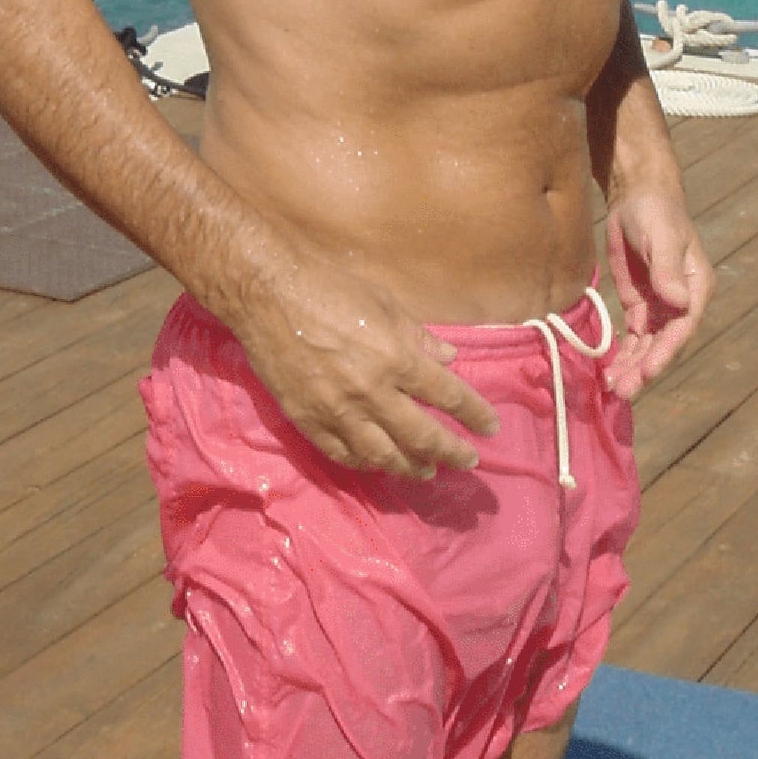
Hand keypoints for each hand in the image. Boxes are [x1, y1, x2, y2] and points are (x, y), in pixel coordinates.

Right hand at [232, 261, 501, 479]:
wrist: (267, 294)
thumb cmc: (330, 288)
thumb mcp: (385, 302)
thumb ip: (419, 336)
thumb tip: (450, 358)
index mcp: (397, 358)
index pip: (448, 396)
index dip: (474, 415)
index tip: (490, 428)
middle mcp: (372, 392)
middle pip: (422, 436)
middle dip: (451, 452)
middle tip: (468, 461)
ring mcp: (338, 411)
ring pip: (384, 455)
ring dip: (411, 467)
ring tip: (427, 471)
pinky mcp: (308, 420)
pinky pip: (343, 453)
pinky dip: (366, 464)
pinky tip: (379, 465)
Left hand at [604, 181, 713, 402]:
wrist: (637, 196)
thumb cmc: (655, 211)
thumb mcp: (660, 237)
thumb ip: (667, 269)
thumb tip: (678, 302)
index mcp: (696, 286)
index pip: (682, 326)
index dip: (666, 351)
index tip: (649, 372)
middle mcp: (681, 301)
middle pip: (664, 342)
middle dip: (645, 368)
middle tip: (624, 391)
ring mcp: (660, 305)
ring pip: (648, 344)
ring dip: (634, 367)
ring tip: (615, 389)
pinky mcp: (639, 303)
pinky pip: (634, 335)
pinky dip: (625, 353)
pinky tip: (611, 371)